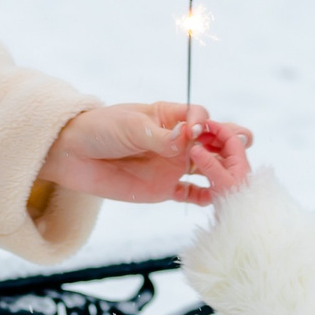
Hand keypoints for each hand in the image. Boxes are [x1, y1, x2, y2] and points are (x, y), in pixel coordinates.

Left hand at [37, 101, 253, 206]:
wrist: (72, 156)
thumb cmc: (100, 130)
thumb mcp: (130, 127)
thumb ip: (160, 136)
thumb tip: (187, 139)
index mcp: (170, 116)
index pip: (200, 116)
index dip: (204, 123)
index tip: (197, 131)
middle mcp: (177, 141)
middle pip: (213, 141)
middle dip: (229, 143)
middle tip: (243, 146)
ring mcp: (172, 165)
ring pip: (208, 167)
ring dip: (223, 170)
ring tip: (237, 174)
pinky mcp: (164, 189)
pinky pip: (192, 194)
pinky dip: (206, 196)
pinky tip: (216, 198)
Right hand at [183, 123, 253, 201]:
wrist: (243, 225)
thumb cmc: (237, 204)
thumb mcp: (221, 183)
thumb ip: (208, 165)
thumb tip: (195, 147)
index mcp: (240, 162)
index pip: (230, 137)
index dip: (217, 128)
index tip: (202, 124)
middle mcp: (236, 166)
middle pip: (224, 144)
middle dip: (210, 137)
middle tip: (194, 135)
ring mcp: (229, 175)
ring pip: (218, 155)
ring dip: (206, 149)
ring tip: (192, 147)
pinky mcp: (223, 184)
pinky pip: (213, 167)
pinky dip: (203, 161)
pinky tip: (193, 164)